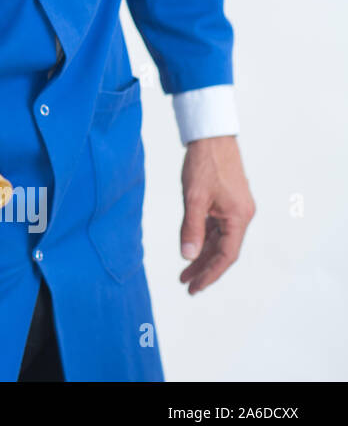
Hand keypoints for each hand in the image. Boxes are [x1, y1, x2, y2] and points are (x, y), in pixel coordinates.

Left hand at [179, 136, 254, 294]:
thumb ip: (191, 228)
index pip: (226, 255)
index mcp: (239, 217)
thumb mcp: (194, 198)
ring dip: (202, 256)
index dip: (211, 273)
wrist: (211, 138)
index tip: (195, 287)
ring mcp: (235, 210)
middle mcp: (241, 216)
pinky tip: (191, 249)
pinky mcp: (227, 204)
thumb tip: (188, 256)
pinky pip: (216, 229)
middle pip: (223, 251)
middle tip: (186, 285)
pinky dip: (204, 240)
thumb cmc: (204, 165)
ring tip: (184, 273)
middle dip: (204, 269)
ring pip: (219, 241)